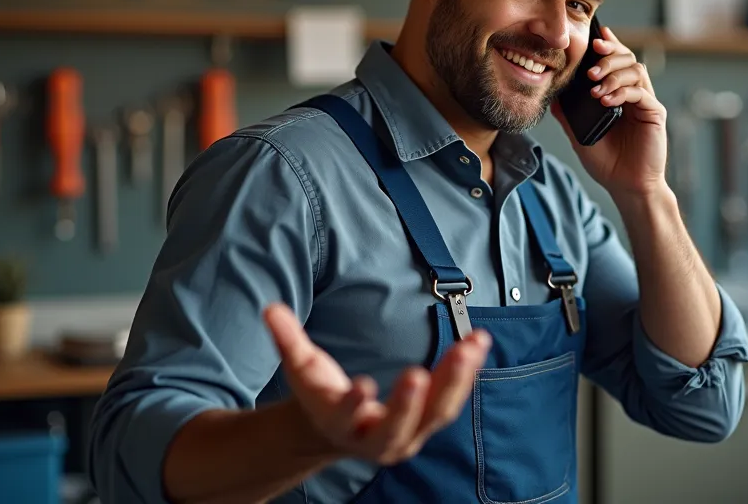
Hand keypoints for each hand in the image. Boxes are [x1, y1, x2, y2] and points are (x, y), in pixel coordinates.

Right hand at [263, 303, 491, 464]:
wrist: (340, 428)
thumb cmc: (321, 393)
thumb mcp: (302, 368)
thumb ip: (287, 339)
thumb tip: (270, 308)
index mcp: (339, 424)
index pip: (345, 418)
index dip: (352, 405)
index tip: (362, 386)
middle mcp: (376, 438)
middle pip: (397, 427)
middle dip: (410, 403)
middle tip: (420, 373)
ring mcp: (408, 434)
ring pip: (437, 414)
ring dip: (456, 380)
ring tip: (471, 345)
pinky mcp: (430, 422)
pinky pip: (453, 398)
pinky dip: (467, 372)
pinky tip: (478, 342)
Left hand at [553, 24, 668, 199]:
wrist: (626, 186)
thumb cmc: (607, 162)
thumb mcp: (580, 134)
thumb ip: (569, 114)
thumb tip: (551, 94)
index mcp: (619, 94)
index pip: (616, 62)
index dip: (609, 46)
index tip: (596, 36)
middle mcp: (635, 94)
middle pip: (628, 59)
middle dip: (610, 55)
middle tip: (592, 62)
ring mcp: (646, 103)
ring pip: (636, 70)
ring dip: (613, 74)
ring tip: (595, 87)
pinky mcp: (654, 113)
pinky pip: (641, 93)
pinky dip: (623, 92)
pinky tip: (606, 101)